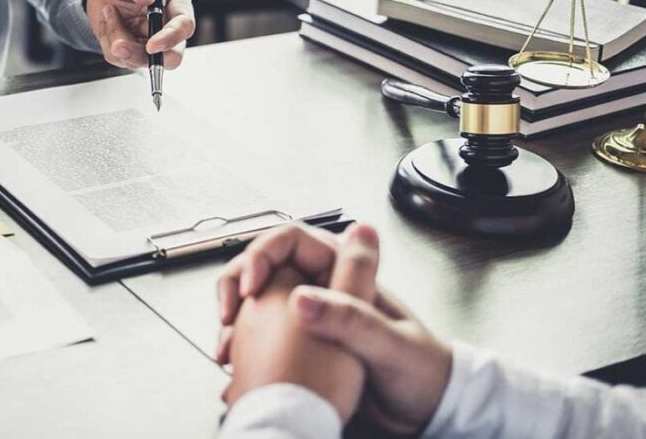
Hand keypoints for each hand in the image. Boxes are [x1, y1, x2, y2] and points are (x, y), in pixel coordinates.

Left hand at [86, 0, 194, 69]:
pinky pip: (118, 56)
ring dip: (117, 40)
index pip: (184, 26)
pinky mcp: (129, 47)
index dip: (171, 38)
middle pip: (171, 57)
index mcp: (176, 1)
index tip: (152, 45)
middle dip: (144, 57)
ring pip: (139, 60)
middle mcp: (166, 25)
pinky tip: (108, 17)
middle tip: (120, 46)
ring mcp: (148, 39)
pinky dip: (107, 38)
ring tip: (109, 11)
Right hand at [214, 222, 452, 434]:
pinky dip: (243, 350)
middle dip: (236, 287)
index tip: (251, 287)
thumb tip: (300, 297)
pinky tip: (238, 369)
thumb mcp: (389, 346)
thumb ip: (350, 320)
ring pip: (257, 304)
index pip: (291, 241)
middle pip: (264, 268)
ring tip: (227, 349)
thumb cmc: (423, 373)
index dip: (263, 255)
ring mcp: (311, 319)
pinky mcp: (303, 348)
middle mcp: (324, 290)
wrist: (428, 414)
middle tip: (227, 316)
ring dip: (235, 323)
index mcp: (344, 275)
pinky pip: (262, 339)